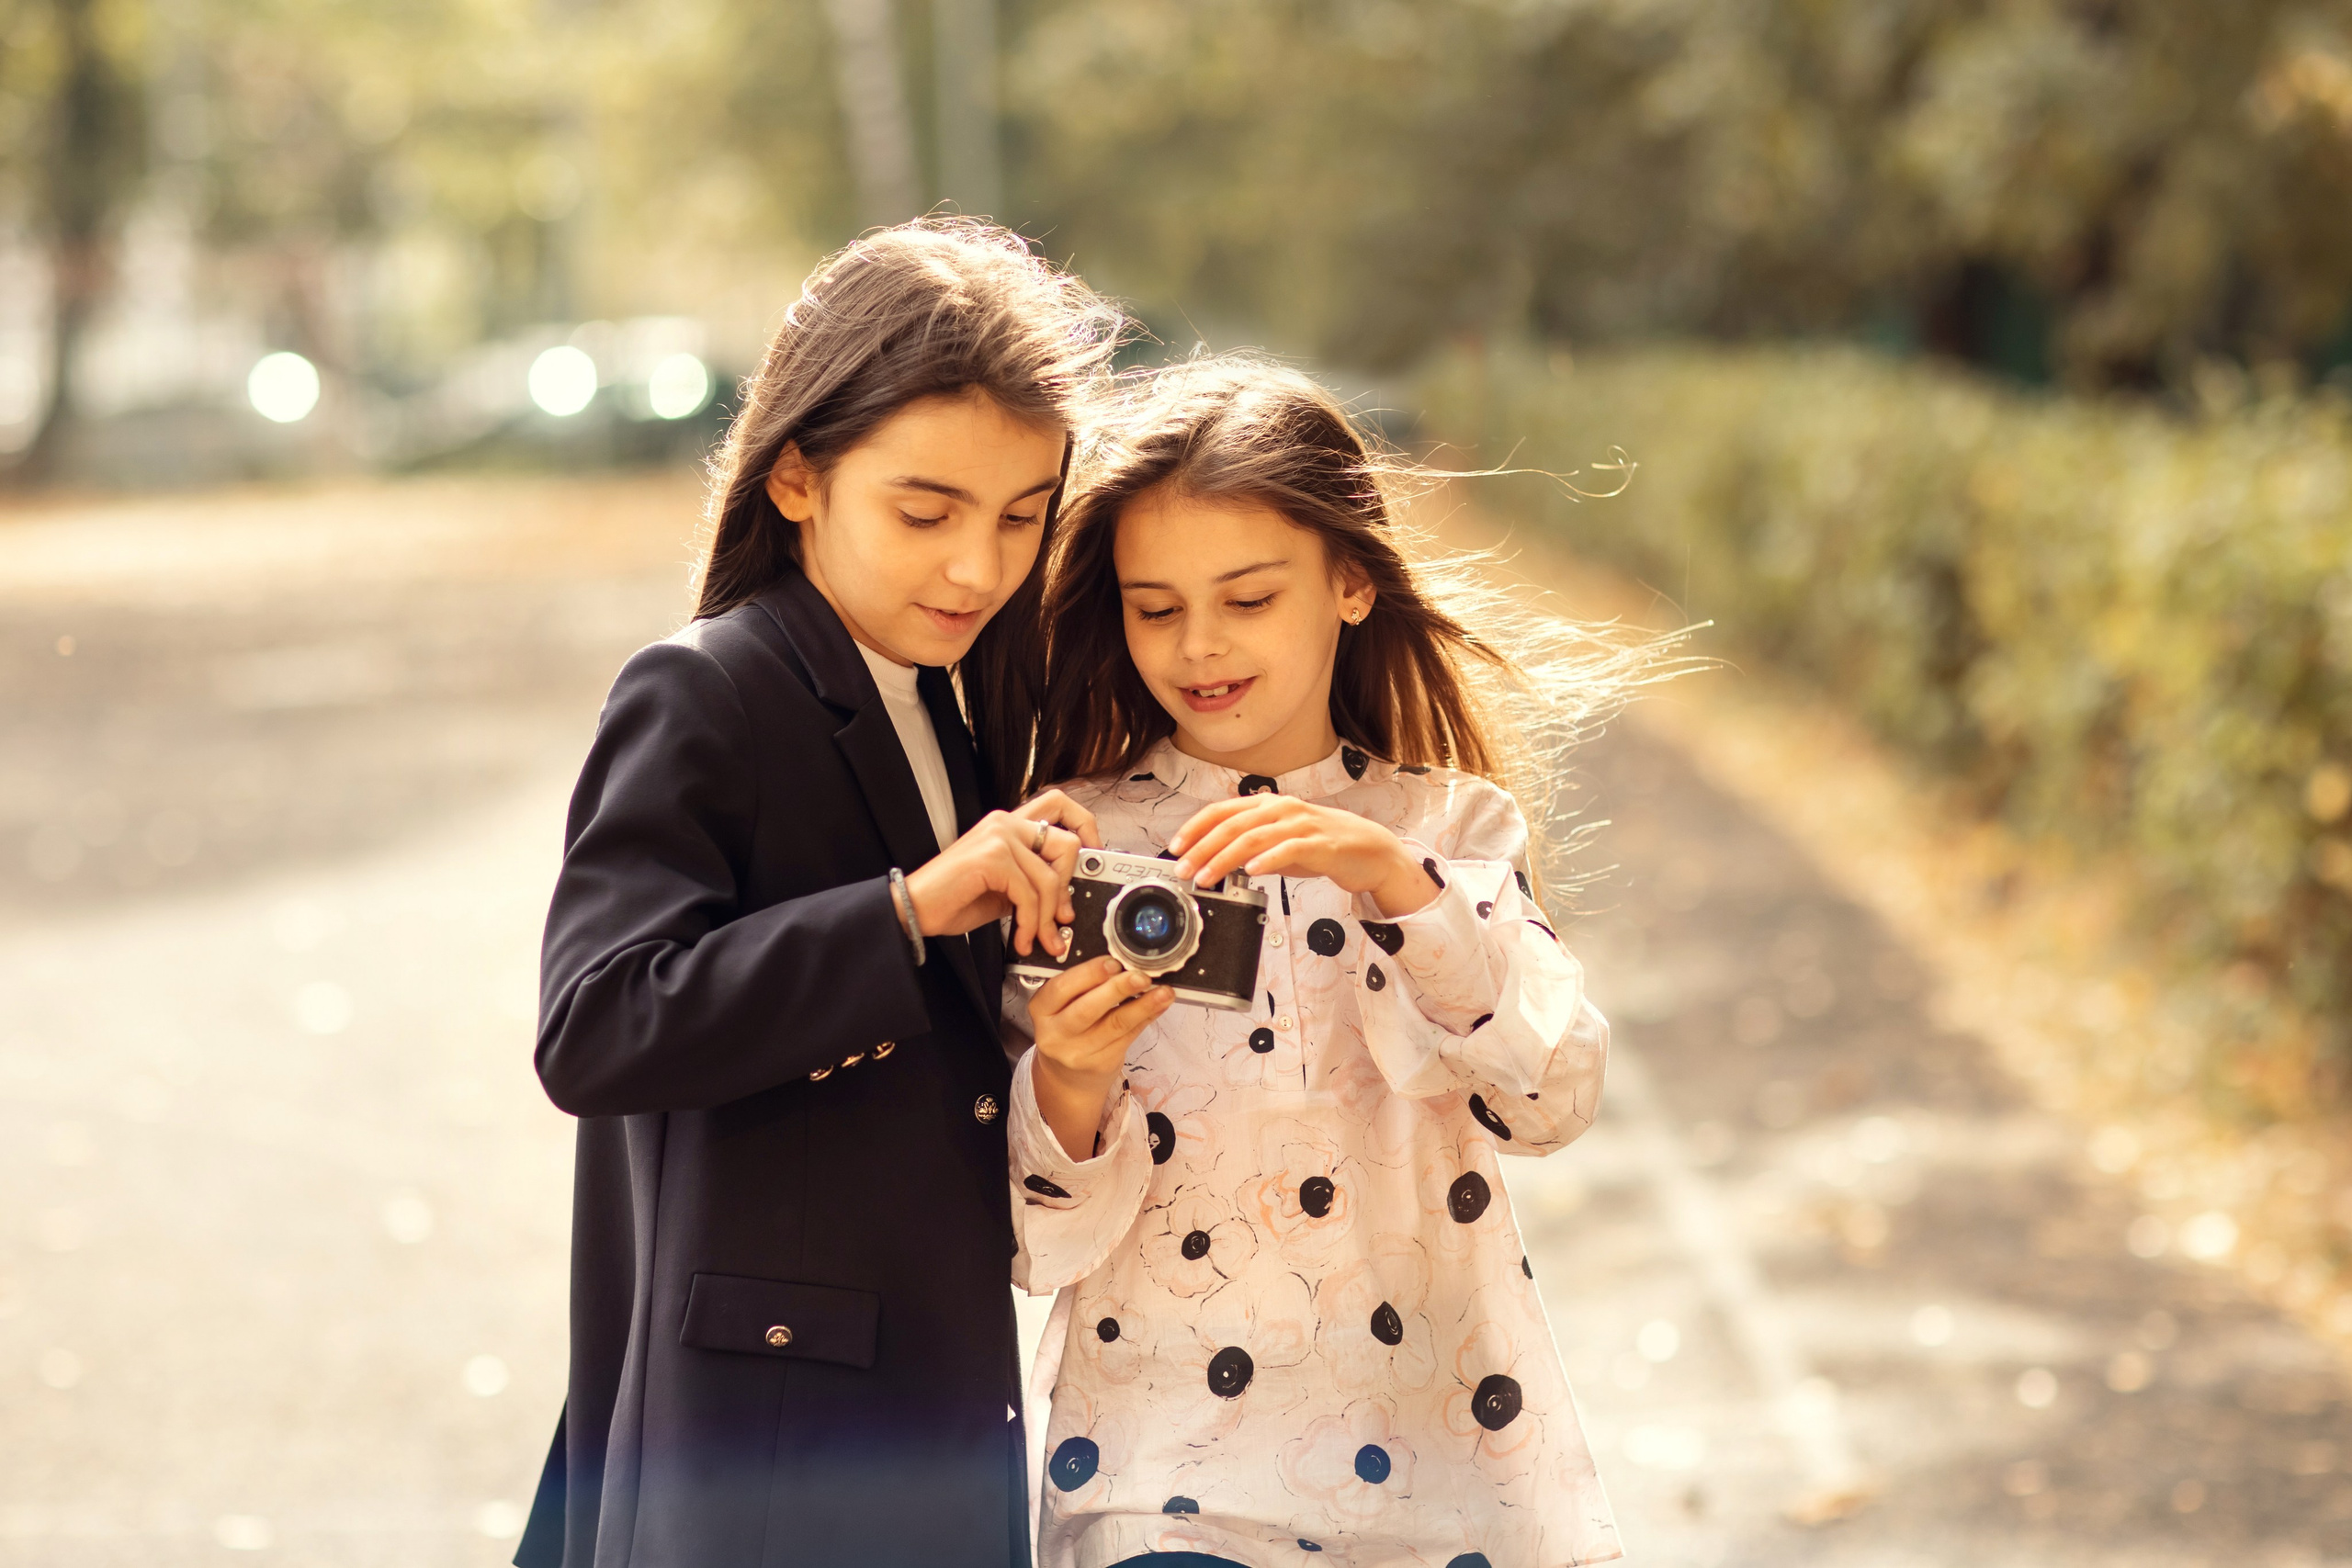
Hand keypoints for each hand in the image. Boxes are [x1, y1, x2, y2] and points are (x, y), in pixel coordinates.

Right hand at [904, 790, 1102, 956]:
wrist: (914, 909)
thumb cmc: (954, 899)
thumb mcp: (1005, 889)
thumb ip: (1033, 883)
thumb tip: (1067, 901)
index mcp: (1009, 824)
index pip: (1060, 805)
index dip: (1086, 827)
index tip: (1094, 858)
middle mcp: (1005, 822)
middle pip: (1067, 842)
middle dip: (1070, 886)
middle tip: (1062, 915)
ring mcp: (998, 836)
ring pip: (1049, 878)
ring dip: (1047, 918)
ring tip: (1039, 939)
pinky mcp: (991, 857)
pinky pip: (1029, 894)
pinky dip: (1030, 924)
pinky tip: (1021, 938)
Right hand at [1029, 956, 1170, 1160]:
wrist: (1068, 1079)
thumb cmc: (1068, 1030)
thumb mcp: (1062, 1007)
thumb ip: (1084, 986)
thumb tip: (1123, 962)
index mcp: (1042, 1010)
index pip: (1061, 989)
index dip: (1088, 974)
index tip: (1113, 962)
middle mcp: (1056, 1034)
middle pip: (1087, 1009)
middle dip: (1117, 989)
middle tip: (1141, 976)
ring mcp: (1078, 1052)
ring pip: (1114, 1025)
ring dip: (1143, 1005)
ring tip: (1163, 992)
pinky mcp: (1102, 1063)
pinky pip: (1128, 1036)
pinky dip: (1147, 1018)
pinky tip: (1159, 1005)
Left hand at [1170, 796, 1439, 916]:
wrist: (1370, 850)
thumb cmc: (1323, 846)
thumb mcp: (1279, 844)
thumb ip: (1251, 849)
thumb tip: (1217, 863)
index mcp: (1268, 805)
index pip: (1221, 811)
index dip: (1194, 828)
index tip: (1175, 848)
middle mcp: (1282, 809)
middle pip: (1231, 825)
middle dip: (1202, 848)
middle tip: (1183, 869)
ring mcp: (1301, 825)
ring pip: (1253, 837)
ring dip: (1224, 859)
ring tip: (1207, 877)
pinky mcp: (1320, 844)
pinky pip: (1288, 849)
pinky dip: (1267, 860)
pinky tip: (1251, 872)